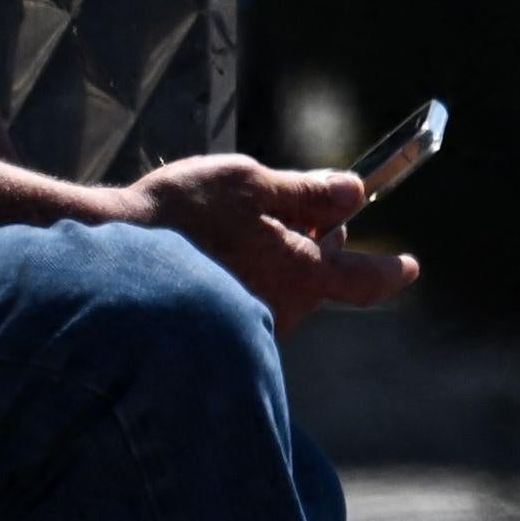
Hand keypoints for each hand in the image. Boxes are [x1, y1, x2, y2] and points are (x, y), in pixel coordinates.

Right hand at [121, 151, 414, 326]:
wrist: (109, 269)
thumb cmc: (181, 219)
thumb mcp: (248, 184)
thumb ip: (305, 191)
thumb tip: (353, 192)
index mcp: (301, 273)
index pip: (363, 278)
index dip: (389, 270)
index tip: (410, 266)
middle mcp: (282, 310)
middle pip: (313, 274)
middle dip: (308, 241)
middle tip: (284, 206)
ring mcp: (247, 328)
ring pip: (276, 286)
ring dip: (267, 256)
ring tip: (225, 225)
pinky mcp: (214, 336)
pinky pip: (243, 300)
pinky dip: (237, 275)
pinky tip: (201, 252)